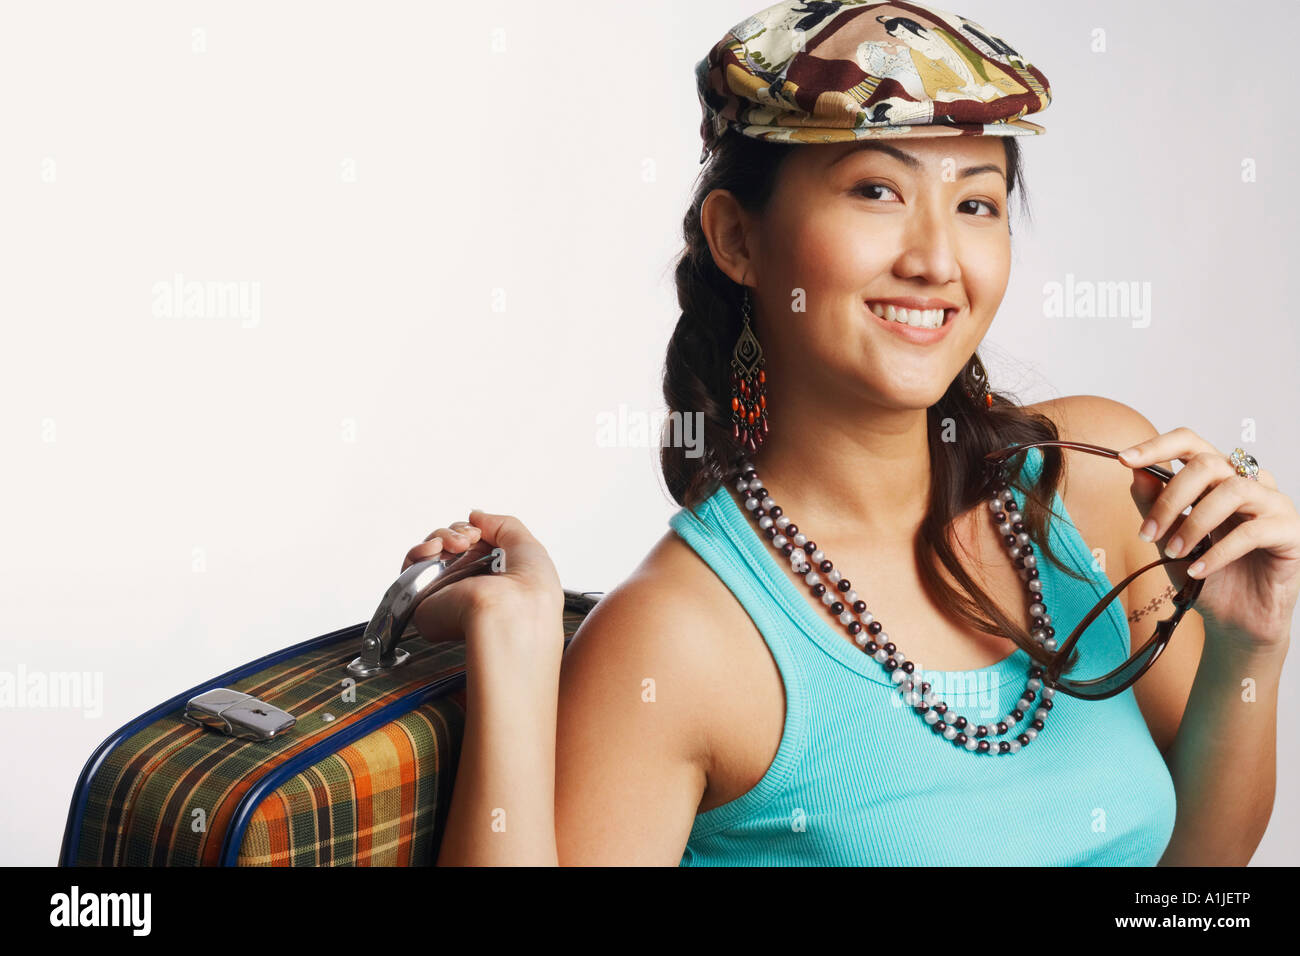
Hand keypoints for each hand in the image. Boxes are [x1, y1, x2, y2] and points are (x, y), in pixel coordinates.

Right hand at [401, 509, 564, 656]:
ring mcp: (446, 595)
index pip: (478, 549)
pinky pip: (412, 568)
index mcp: (499, 582)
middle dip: (460, 532)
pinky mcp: (423, 602)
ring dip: (442, 537)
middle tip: (471, 537)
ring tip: (457, 544)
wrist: (508, 620)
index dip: (476, 532)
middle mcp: (471, 589)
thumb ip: (503, 526)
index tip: (480, 531)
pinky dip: (420, 550)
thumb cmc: (529, 596)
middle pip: (453, 547)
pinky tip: (435, 549)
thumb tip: (477, 517)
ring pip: (432, 553)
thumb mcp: (529, 548)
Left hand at [1119, 429, 1299, 652]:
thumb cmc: (1203, 573)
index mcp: (1217, 477)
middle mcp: (1248, 481)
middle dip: (1171, 499)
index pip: (1190, 442)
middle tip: (1147, 533)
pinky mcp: (1290, 530)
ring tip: (1174, 553)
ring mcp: (1273, 503)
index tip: (1123, 459)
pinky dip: (1217, 552)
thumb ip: (1153, 504)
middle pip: (1208, 464)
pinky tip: (1197, 571)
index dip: (1157, 446)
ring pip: (1233, 491)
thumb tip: (1135, 472)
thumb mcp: (1168, 539)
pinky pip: (1252, 531)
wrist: (1235, 618)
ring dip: (1194, 523)